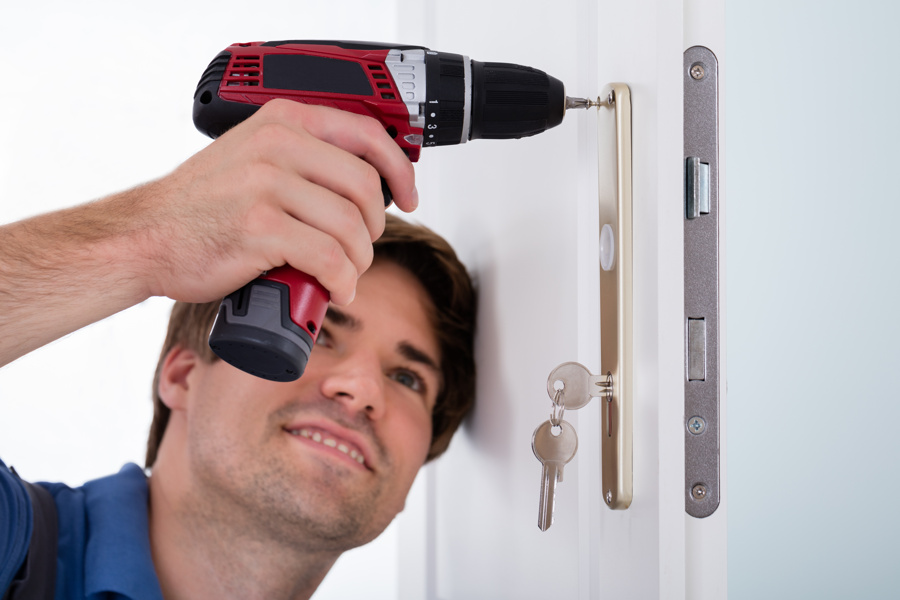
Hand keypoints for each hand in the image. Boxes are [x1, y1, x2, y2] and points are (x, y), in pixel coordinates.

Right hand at [0, 100, 416, 365]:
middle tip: (361, 249)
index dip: (400, 169)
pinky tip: (336, 289)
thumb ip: (302, 157)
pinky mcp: (258, 227)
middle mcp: (278, 145)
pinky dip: (342, 280)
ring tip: (345, 274)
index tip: (410, 197)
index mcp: (284, 121)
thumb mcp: (253, 156)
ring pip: (350, 226)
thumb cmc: (201, 205)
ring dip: (359, 260)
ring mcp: (266, 184)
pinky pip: (328, 256)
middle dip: (375, 228)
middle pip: (366, 187)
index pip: (367, 134)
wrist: (145, 236)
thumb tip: (362, 184)